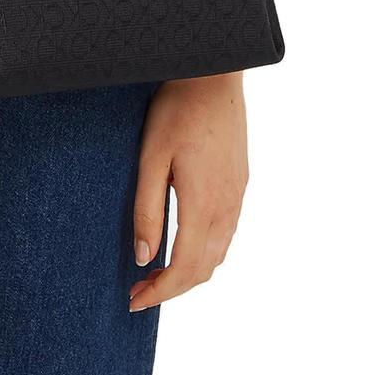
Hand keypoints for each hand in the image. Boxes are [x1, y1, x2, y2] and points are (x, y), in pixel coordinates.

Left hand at [129, 71, 248, 311]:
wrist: (213, 73)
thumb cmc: (177, 110)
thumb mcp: (151, 157)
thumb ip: (147, 209)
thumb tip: (144, 257)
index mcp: (204, 204)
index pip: (185, 268)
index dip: (160, 292)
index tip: (134, 302)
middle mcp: (227, 206)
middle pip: (205, 268)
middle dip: (172, 288)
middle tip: (140, 291)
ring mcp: (238, 194)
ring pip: (219, 253)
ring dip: (191, 272)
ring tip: (158, 272)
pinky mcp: (240, 181)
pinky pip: (227, 232)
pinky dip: (206, 251)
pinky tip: (185, 242)